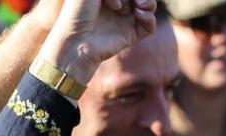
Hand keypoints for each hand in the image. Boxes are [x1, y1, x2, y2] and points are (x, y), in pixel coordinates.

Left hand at [39, 0, 157, 83]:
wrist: (76, 41)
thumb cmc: (78, 13)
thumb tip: (123, 1)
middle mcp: (117, 6)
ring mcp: (125, 21)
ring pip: (148, 6)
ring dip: (149, 2)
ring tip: (138, 5)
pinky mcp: (131, 35)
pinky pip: (149, 25)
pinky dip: (149, 18)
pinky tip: (139, 15)